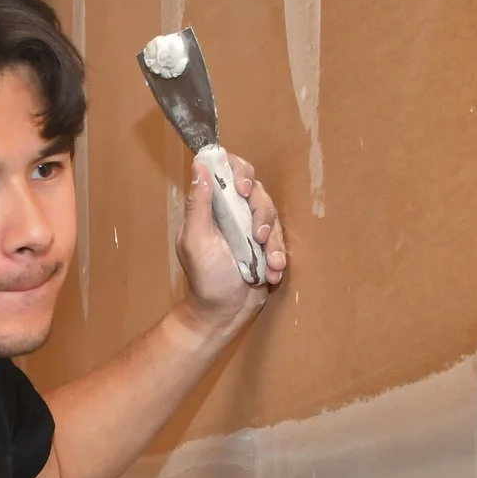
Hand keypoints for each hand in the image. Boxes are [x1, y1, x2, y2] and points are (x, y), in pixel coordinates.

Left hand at [173, 150, 287, 335]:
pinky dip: (279, 257)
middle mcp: (232, 213)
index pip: (228, 171)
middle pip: (257, 191)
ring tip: (270, 262)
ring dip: (273, 240)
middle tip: (258, 235)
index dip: (239, 171)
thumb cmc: (205, 278)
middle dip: (262, 213)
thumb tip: (199, 165)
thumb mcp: (196, 240)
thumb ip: (198, 204)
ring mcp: (250, 229)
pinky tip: (272, 273)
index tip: (243, 188)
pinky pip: (280, 240)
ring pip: (272, 216)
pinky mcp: (266, 246)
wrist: (223, 312)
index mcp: (213, 207)